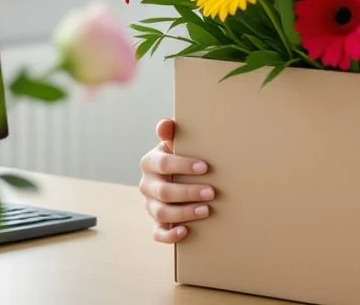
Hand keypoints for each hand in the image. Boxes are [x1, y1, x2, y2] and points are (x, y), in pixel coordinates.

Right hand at [138, 118, 214, 243]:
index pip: (163, 164)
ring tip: (206, 210)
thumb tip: (165, 124)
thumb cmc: (180, 155)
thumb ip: (170, 133)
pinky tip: (185, 231)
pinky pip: (157, 233)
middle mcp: (147, 184)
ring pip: (161, 212)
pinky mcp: (156, 222)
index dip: (183, 166)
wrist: (175, 174)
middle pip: (164, 191)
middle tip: (211, 192)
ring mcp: (150, 204)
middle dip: (188, 192)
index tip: (205, 167)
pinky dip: (169, 235)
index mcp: (150, 162)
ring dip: (184, 212)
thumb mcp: (175, 142)